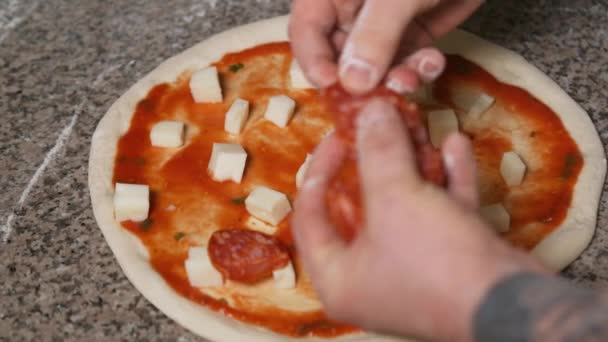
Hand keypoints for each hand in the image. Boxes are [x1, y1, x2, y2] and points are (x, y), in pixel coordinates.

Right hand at [289, 0, 483, 93]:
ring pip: (373, 68)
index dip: (314, 60)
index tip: (334, 86)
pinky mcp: (409, 36)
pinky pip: (403, 64)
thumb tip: (353, 84)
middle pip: (338, 56)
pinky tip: (432, 64)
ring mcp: (380, 26)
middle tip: (380, 95)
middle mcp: (350, 10)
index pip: (306, 29)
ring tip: (413, 78)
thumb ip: (376, 34)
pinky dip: (416, 71)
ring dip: (392, 79)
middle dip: (360, 80)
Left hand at [291, 99, 546, 340]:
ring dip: (413, 166)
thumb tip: (369, 110)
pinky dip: (447, 182)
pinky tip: (454, 145)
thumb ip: (378, 151)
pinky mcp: (449, 264)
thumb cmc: (434, 260)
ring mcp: (412, 271)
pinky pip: (440, 216)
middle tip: (377, 128)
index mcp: (338, 276)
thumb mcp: (395, 198)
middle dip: (375, 163)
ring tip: (416, 127)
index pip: (309, 217)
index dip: (318, 172)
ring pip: (404, 208)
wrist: (515, 304)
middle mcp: (370, 277)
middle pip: (360, 209)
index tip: (336, 138)